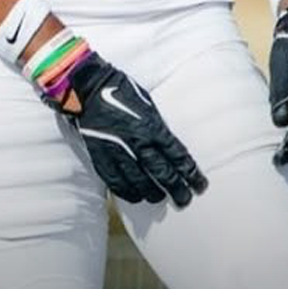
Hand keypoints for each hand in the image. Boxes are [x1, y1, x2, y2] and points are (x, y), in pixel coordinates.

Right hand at [63, 53, 206, 207]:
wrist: (88, 88)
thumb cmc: (121, 91)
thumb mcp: (148, 105)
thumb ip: (158, 127)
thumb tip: (169, 146)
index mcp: (152, 126)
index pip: (178, 156)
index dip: (191, 174)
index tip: (200, 185)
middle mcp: (137, 141)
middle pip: (162, 173)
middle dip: (176, 189)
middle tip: (184, 200)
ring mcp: (117, 151)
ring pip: (139, 181)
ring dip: (153, 193)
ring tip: (160, 199)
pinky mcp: (101, 156)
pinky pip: (116, 181)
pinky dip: (127, 192)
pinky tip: (136, 197)